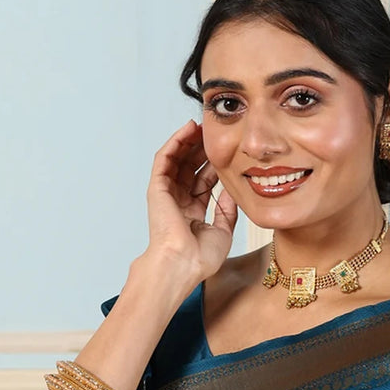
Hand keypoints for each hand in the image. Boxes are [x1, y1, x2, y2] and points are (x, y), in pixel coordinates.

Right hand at [144, 119, 237, 282]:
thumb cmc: (199, 257)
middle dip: (202, 149)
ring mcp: (166, 195)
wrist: (182, 264)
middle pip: (190, 167)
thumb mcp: (223, 231)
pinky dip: (175, 142)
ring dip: (188, 141)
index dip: (215, 164)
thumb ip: (227, 210)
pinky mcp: (157, 188)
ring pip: (177, 160)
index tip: (229, 150)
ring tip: (202, 125)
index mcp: (192, 213)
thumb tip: (232, 191)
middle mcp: (178, 202)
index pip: (204, 181)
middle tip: (215, 131)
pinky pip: (165, 159)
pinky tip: (188, 130)